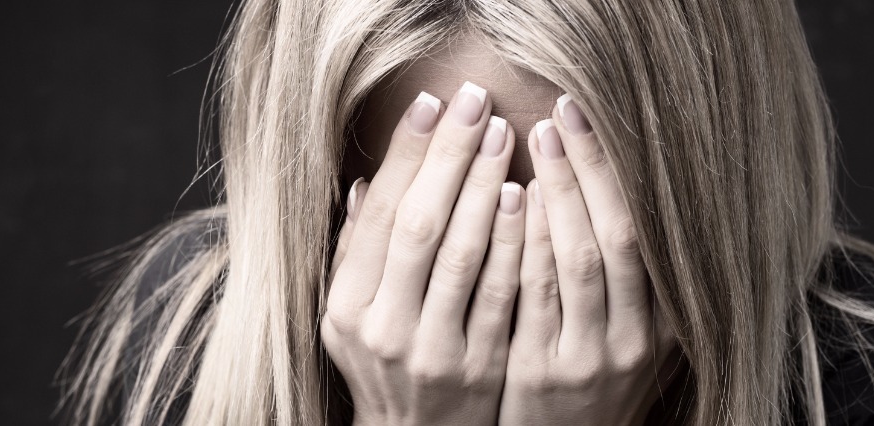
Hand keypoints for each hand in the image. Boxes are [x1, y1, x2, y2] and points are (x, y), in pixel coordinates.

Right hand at [323, 82, 526, 424]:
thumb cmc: (386, 364)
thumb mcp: (350, 313)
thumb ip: (355, 251)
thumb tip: (365, 182)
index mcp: (347, 306)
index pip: (378, 215)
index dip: (405, 156)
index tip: (432, 105)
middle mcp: (383, 328)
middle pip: (419, 225)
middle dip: (448, 157)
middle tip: (475, 102)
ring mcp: (433, 351)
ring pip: (462, 255)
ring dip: (485, 187)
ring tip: (502, 135)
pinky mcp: (481, 368)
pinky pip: (503, 294)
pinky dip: (515, 241)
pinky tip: (526, 196)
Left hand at [498, 94, 677, 424]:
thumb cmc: (588, 376)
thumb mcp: (628, 333)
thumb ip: (631, 275)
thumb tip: (618, 183)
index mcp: (664, 322)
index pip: (651, 231)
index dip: (622, 173)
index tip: (593, 118)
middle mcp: (635, 339)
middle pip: (620, 237)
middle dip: (591, 170)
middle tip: (563, 113)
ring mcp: (589, 357)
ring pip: (577, 262)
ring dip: (558, 194)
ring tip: (534, 139)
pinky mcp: (542, 372)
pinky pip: (532, 296)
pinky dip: (523, 242)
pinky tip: (509, 199)